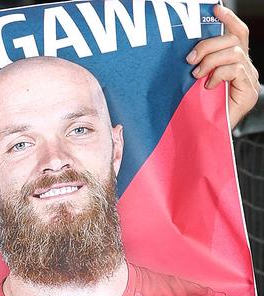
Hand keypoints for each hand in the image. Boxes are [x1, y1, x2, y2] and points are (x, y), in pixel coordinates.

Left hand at [187, 4, 259, 129]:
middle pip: (234, 39)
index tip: (215, 9)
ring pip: (234, 52)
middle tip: (190, 60)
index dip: (228, 19)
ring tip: (197, 75)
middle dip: (209, 45)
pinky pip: (235, 69)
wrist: (205, 139)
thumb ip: (200, 65)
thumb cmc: (198, 112)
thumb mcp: (196, 83)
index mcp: (235, 63)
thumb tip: (189, 50)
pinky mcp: (249, 92)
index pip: (238, 33)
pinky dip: (219, 74)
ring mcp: (249, 80)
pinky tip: (208, 85)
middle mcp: (245, 69)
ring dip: (211, 60)